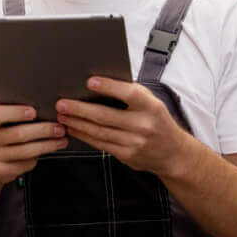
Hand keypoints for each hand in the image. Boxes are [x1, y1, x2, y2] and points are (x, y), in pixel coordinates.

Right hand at [0, 104, 67, 184]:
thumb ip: (10, 113)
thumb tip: (40, 106)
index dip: (16, 112)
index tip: (34, 111)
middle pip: (18, 134)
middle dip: (43, 130)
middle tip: (59, 128)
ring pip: (25, 151)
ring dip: (47, 145)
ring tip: (60, 140)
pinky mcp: (0, 171)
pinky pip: (25, 164)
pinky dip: (37, 157)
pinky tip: (46, 151)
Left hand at [56, 76, 191, 176]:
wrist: (174, 153)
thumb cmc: (158, 122)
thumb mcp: (152, 103)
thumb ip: (131, 94)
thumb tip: (100, 83)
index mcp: (151, 106)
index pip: (129, 94)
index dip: (109, 87)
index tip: (90, 81)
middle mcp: (143, 125)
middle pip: (106, 116)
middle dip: (80, 109)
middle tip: (62, 103)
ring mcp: (135, 143)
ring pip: (99, 132)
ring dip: (77, 123)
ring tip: (63, 115)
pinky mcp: (127, 155)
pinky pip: (101, 144)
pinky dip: (84, 136)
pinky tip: (74, 128)